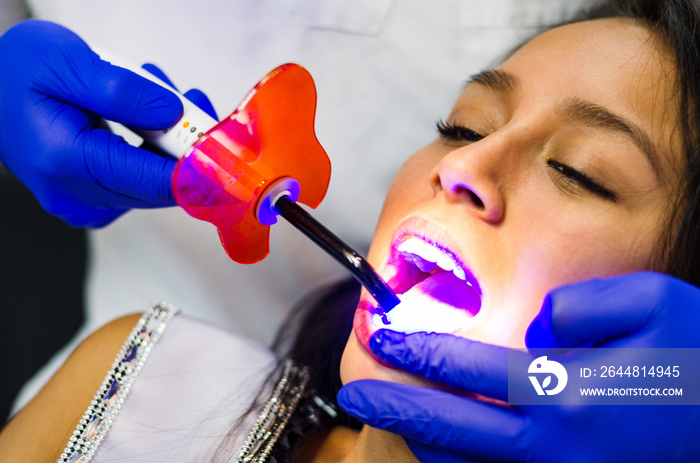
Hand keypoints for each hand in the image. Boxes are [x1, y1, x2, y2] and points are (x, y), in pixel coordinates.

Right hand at [0, 20, 214, 226]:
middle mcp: (75, 195)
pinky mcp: (91, 200)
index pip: (154, 182)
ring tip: (156, 93)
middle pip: (158, 186)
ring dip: (168, 142)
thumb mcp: (68, 61)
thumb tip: (174, 116)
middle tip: (194, 100)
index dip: (199, 172)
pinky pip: (139, 181)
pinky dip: (152, 150)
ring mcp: (83, 203)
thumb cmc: (19, 70)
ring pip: (152, 183)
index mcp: (66, 162)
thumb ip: (123, 91)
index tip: (232, 157)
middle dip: (186, 145)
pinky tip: (146, 115)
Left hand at [338, 272, 699, 461]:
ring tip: (388, 410)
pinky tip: (439, 442)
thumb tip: (531, 333)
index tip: (383, 333)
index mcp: (569, 392)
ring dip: (420, 435)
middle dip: (395, 403)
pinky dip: (455, 461)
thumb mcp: (651, 305)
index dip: (417, 349)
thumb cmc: (697, 361)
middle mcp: (553, 444)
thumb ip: (576, 307)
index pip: (468, 367)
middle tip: (354, 388)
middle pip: (450, 425)